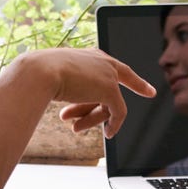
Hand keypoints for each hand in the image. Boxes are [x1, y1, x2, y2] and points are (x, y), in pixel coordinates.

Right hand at [12, 47, 154, 137]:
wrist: (40, 72)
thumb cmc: (39, 73)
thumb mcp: (53, 77)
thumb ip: (64, 83)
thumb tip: (54, 92)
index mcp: (89, 54)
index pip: (114, 67)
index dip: (132, 81)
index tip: (149, 90)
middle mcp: (102, 60)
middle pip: (112, 88)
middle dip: (102, 110)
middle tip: (98, 127)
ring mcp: (108, 74)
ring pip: (110, 103)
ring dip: (91, 118)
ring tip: (75, 128)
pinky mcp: (110, 89)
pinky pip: (118, 111)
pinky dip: (114, 124)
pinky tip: (108, 133)